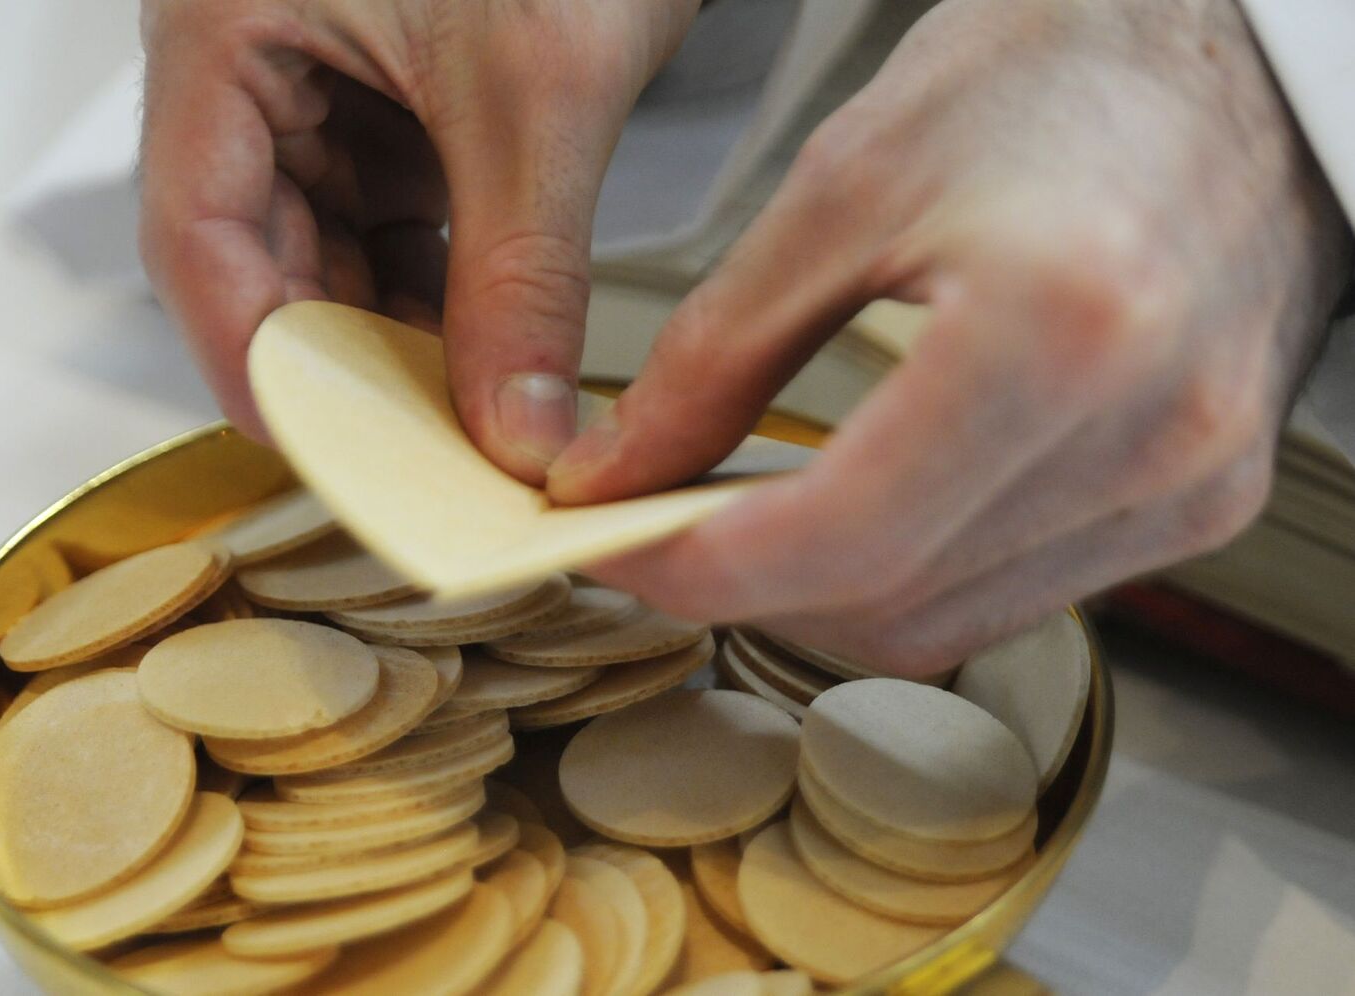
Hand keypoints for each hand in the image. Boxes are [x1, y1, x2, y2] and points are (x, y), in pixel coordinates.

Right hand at [138, 0, 696, 479]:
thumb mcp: (536, 97)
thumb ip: (522, 275)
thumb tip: (516, 429)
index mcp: (225, 26)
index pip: (197, 229)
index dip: (253, 356)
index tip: (324, 450)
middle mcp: (251, 64)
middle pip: (256, 257)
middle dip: (336, 365)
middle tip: (406, 462)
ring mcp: (319, 90)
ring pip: (326, 256)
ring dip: (387, 344)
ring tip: (451, 426)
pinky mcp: (386, 112)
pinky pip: (386, 231)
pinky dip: (429, 302)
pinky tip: (474, 364)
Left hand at [548, 0, 1354, 674]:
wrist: (1227, 56)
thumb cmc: (1059, 69)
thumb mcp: (848, 184)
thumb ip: (719, 352)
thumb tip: (621, 470)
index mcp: (1063, 324)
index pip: (846, 533)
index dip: (703, 566)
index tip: (615, 546)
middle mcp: (1154, 431)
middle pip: (892, 601)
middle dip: (746, 586)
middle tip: (656, 530)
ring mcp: (1193, 480)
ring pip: (948, 621)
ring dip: (821, 592)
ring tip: (742, 520)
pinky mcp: (1201, 499)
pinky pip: (1013, 595)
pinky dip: (908, 573)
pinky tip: (853, 514)